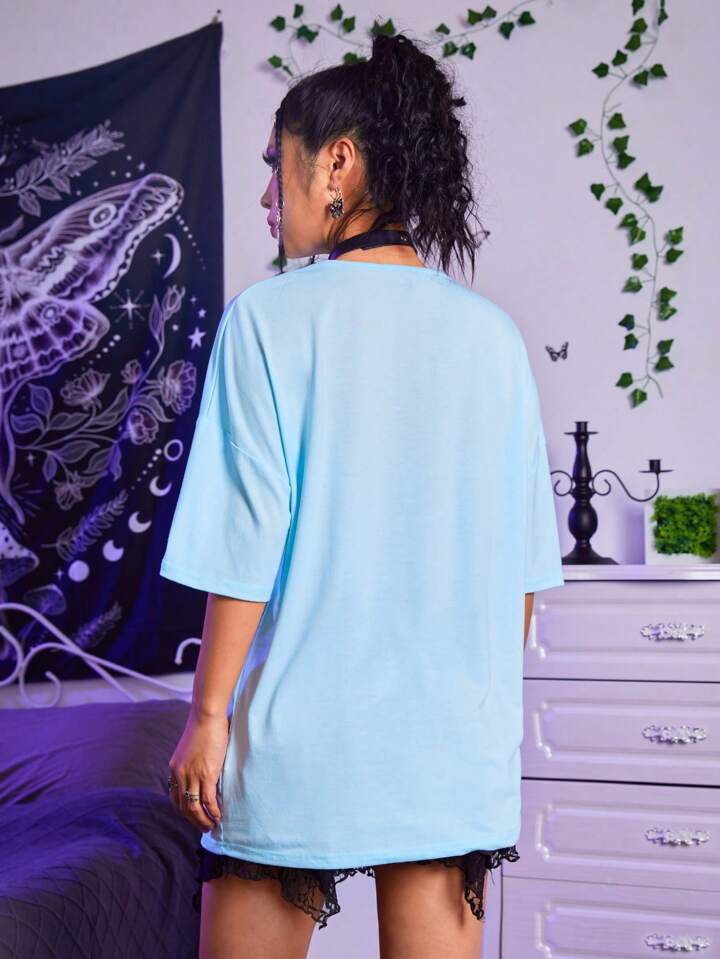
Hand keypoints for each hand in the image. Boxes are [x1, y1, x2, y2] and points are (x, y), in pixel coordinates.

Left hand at [168, 712, 228, 831]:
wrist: (206, 716)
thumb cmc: (202, 727)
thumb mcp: (190, 748)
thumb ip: (192, 761)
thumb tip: (202, 768)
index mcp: (174, 768)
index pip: (174, 797)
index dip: (183, 809)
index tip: (193, 815)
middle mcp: (180, 774)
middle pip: (183, 806)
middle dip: (193, 820)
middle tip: (204, 827)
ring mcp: (192, 775)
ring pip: (194, 807)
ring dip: (202, 820)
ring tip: (211, 826)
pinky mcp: (206, 774)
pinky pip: (208, 800)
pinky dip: (213, 811)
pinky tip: (219, 816)